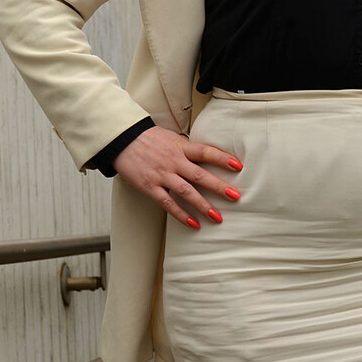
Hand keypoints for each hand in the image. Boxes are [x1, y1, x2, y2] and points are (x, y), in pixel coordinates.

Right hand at [112, 126, 241, 227]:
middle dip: (219, 187)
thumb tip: (207, 155)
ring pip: (186, 192)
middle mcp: (173, 161)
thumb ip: (188, 148)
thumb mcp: (172, 137)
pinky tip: (193, 223)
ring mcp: (162, 175)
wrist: (122, 139)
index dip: (222, 158)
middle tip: (236, 196)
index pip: (206, 151)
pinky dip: (180, 214)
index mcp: (180, 147)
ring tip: (217, 217)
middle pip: (200, 175)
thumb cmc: (149, 138)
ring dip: (203, 206)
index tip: (239, 166)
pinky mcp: (150, 187)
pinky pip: (167, 203)